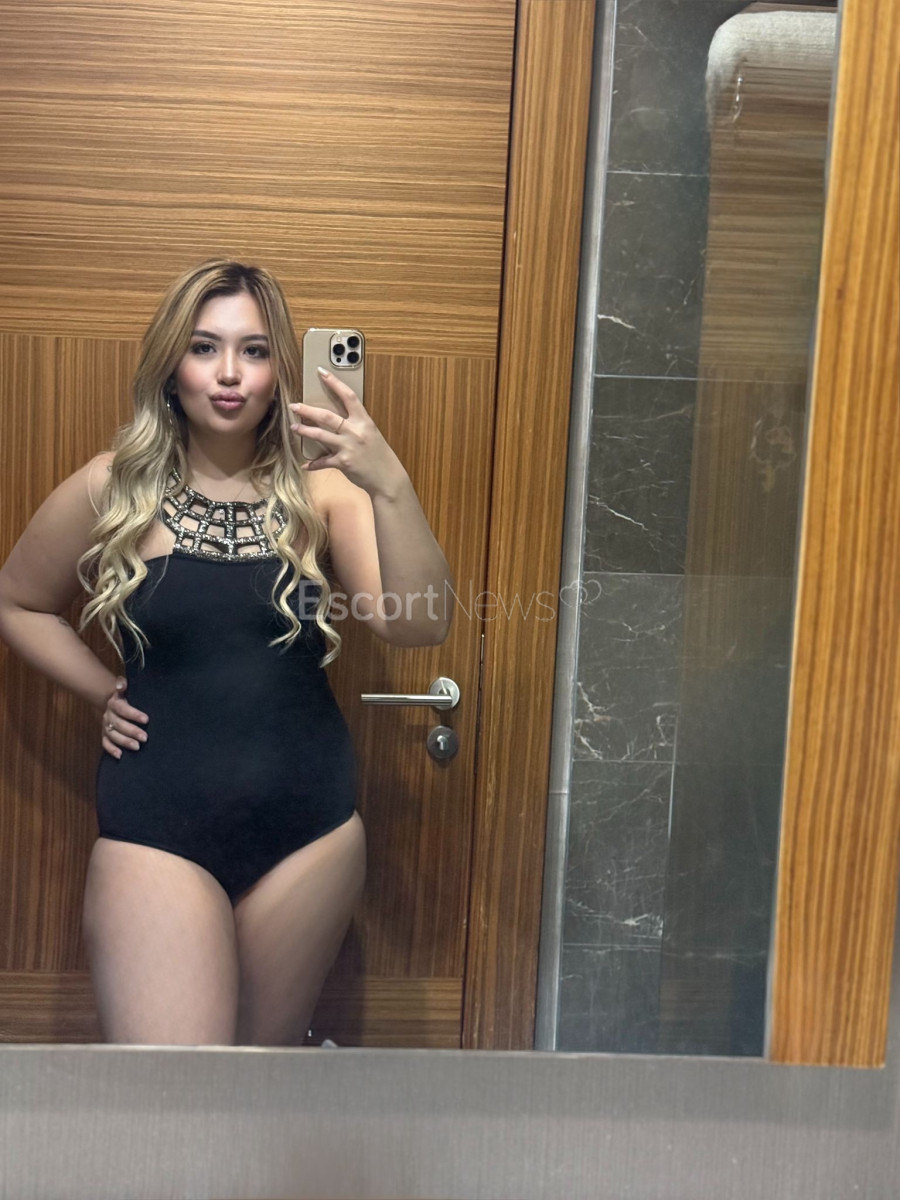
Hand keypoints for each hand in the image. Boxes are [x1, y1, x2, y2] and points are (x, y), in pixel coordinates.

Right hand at [101, 676, 148, 758]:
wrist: (112, 703)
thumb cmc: (125, 697)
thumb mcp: (125, 689)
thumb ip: (123, 685)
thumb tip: (121, 683)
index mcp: (114, 703)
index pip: (123, 709)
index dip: (134, 714)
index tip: (146, 719)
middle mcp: (108, 715)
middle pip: (118, 724)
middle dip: (132, 731)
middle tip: (145, 737)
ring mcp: (105, 725)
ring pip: (112, 735)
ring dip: (124, 742)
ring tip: (137, 747)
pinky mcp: (104, 734)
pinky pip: (105, 743)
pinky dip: (111, 750)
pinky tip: (120, 755)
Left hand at [289, 369, 406, 496]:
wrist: (388, 477)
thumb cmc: (379, 455)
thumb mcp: (370, 434)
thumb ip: (355, 426)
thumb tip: (336, 421)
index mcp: (364, 421)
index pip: (348, 396)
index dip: (334, 383)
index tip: (321, 372)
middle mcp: (355, 431)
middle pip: (327, 416)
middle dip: (308, 410)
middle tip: (294, 406)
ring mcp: (348, 447)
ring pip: (320, 435)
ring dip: (304, 431)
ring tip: (294, 428)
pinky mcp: (343, 463)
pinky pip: (323, 461)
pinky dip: (314, 464)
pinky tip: (306, 464)